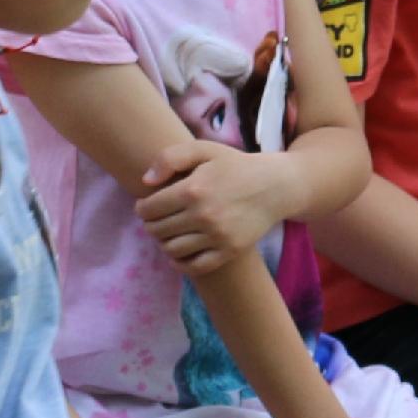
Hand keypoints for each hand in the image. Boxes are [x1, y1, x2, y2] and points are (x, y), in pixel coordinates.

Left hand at [137, 136, 289, 277]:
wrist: (276, 186)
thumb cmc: (236, 166)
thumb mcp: (204, 149)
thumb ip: (170, 157)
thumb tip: (146, 181)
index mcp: (193, 189)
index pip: (149, 209)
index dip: (142, 208)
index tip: (146, 207)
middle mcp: (203, 215)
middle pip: (157, 230)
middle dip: (151, 225)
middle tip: (156, 220)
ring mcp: (217, 236)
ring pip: (172, 249)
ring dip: (163, 243)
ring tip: (168, 233)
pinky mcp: (229, 251)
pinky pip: (195, 267)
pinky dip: (180, 263)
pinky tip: (178, 254)